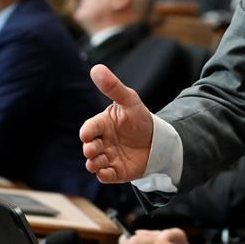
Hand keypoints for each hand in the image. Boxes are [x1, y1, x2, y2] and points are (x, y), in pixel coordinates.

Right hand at [79, 64, 153, 182]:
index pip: (89, 129)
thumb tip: (96, 68)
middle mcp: (102, 142)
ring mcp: (108, 157)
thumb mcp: (129, 100)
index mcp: (102, 125)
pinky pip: (106, 176)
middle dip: (89, 149)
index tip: (86, 134)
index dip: (87, 132)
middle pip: (89, 148)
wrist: (158, 139)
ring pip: (94, 163)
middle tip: (93, 149)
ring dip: (94, 163)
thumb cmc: (139, 118)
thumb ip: (113, 87)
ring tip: (97, 162)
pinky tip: (106, 173)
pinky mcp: (116, 171)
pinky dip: (104, 175)